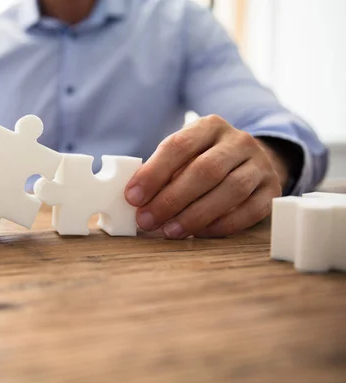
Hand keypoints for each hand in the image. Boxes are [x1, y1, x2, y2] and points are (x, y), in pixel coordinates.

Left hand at [125, 115, 283, 238]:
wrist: (251, 160)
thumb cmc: (204, 160)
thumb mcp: (183, 155)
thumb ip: (161, 172)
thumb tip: (135, 199)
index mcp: (210, 126)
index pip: (179, 146)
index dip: (153, 173)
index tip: (133, 197)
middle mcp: (239, 141)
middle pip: (205, 170)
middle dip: (171, 199)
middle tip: (147, 220)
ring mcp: (260, 165)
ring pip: (231, 190)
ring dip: (195, 215)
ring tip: (170, 231)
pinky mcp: (271, 190)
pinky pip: (250, 211)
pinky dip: (221, 225)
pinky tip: (198, 234)